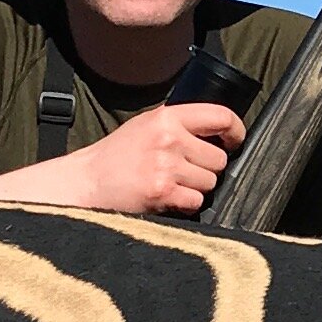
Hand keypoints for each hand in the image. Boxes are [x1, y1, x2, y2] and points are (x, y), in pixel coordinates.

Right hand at [63, 101, 243, 216]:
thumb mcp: (145, 126)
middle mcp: (169, 138)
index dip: (236, 131)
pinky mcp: (162, 192)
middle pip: (219, 158)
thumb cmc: (115, 156)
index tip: (235, 141)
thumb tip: (217, 132)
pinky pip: (196, 202)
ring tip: (172, 184)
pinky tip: (167, 198)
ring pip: (210, 182)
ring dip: (196, 188)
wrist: (85, 182)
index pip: (220, 116)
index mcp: (166, 117)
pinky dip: (185, 205)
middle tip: (185, 171)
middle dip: (207, 168)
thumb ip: (179, 125)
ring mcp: (166, 166)